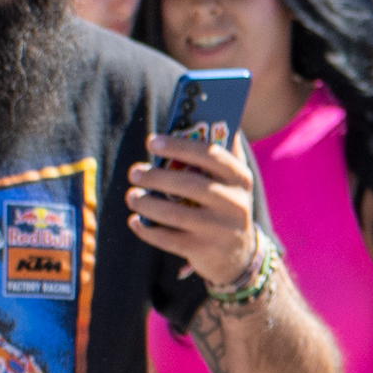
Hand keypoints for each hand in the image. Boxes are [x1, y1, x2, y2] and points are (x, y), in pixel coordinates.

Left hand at [126, 128, 264, 288]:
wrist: (238, 256)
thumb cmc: (224, 205)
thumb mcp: (230, 181)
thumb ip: (220, 153)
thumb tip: (207, 116)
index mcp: (240, 179)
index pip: (211, 155)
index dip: (180, 146)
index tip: (152, 142)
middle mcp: (235, 204)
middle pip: (190, 185)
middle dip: (156, 176)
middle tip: (134, 171)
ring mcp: (221, 230)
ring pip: (175, 213)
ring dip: (146, 203)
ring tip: (131, 196)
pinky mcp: (204, 251)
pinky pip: (168, 239)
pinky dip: (146, 229)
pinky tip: (135, 221)